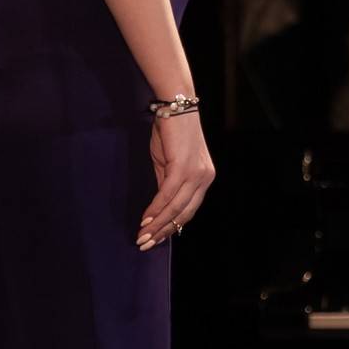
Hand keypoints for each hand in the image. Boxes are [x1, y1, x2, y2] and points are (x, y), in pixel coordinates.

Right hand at [138, 113, 215, 248]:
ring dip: (157, 224)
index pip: (190, 210)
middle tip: (145, 244)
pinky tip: (145, 219)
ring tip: (142, 236)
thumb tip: (159, 206)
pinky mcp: (183, 167)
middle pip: (185, 214)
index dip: (172, 226)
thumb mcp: (168, 162)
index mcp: (205, 178)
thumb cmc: (170, 131)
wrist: (174, 105)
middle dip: (164, 232)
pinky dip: (156, 209)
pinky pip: (168, 194)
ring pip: (176, 208)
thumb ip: (167, 184)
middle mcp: (205, 179)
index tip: (156, 238)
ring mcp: (197, 174)